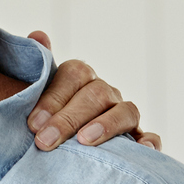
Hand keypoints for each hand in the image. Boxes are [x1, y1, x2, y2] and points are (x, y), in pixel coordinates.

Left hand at [24, 31, 160, 152]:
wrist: (60, 147)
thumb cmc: (44, 122)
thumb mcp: (35, 97)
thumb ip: (36, 71)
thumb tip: (38, 35)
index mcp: (81, 79)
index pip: (73, 74)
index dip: (53, 98)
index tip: (33, 123)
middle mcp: (105, 93)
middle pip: (96, 94)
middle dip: (69, 118)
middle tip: (46, 141)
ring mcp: (124, 115)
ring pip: (125, 111)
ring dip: (106, 125)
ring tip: (84, 141)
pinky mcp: (139, 139)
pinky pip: (150, 136)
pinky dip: (148, 141)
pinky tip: (141, 148)